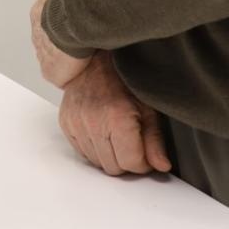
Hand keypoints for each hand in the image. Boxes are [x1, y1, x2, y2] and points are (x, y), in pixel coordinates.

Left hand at [31, 0, 91, 87]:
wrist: (74, 17)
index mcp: (38, 15)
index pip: (47, 24)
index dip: (61, 26)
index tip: (74, 28)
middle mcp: (38, 35)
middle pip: (49, 42)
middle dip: (62, 44)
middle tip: (81, 43)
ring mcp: (43, 55)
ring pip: (53, 59)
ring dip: (65, 59)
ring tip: (84, 57)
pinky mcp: (51, 72)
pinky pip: (59, 76)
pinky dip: (68, 74)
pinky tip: (80, 70)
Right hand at [58, 53, 171, 175]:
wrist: (94, 61)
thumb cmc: (122, 79)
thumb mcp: (148, 107)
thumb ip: (155, 140)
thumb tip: (162, 165)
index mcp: (117, 118)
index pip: (131, 163)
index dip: (143, 163)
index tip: (146, 153)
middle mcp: (93, 123)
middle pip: (114, 168)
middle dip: (126, 159)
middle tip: (132, 142)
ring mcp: (76, 124)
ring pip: (97, 163)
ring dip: (110, 156)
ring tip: (116, 135)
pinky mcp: (66, 125)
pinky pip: (82, 153)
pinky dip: (94, 149)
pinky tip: (102, 132)